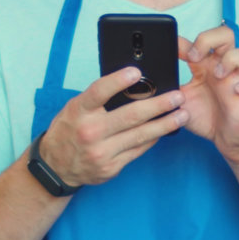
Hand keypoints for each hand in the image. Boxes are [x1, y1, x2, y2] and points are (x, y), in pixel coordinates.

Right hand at [39, 66, 189, 188]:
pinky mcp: (111, 167)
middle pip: (130, 116)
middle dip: (158, 105)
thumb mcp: (75, 109)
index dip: (118, 81)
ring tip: (182, 115)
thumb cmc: (69, 130)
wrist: (56, 167)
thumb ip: (98, 98)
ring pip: (140, 136)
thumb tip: (132, 83)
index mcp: (79, 111)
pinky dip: (153, 139)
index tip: (137, 72)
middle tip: (177, 96)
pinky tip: (165, 130)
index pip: (99, 92)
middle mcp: (90, 132)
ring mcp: (101, 152)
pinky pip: (138, 150)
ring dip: (165, 124)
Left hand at [177, 24, 238, 164]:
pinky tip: (236, 91)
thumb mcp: (181, 99)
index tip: (172, 48)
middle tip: (196, 59)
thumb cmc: (204, 115)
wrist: (224, 139)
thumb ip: (169, 86)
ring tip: (218, 75)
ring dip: (233, 59)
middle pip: (226, 34)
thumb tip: (148, 80)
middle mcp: (224, 68)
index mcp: (207, 65)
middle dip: (210, 40)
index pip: (200, 40)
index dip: (186, 41)